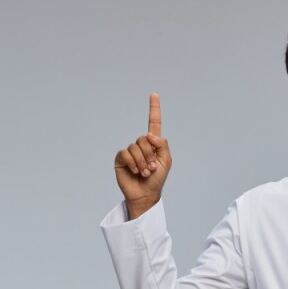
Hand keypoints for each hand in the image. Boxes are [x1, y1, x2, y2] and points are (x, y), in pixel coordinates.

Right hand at [113, 93, 171, 207]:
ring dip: (142, 162)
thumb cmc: (157, 180)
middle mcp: (141, 145)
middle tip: (152, 168)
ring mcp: (130, 151)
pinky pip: (126, 153)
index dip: (154, 109)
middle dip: (150, 155)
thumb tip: (150, 134)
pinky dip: (133, 163)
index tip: (154, 94)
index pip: (153, 123)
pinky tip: (135, 171)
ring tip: (145, 172)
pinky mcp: (121, 158)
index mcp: (153, 144)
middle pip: (144, 139)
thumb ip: (162, 145)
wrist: (146, 194)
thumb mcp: (166, 162)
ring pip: (135, 147)